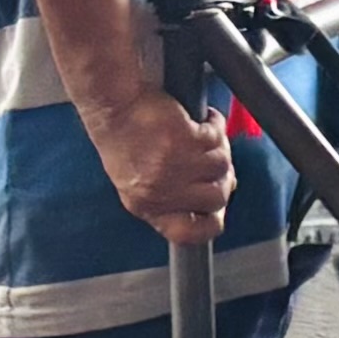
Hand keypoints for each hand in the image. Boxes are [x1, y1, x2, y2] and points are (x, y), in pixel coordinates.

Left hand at [88, 88, 234, 245]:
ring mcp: (172, 167)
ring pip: (222, 166)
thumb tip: (221, 195)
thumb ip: (177, 195)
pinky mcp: (183, 140)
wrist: (114, 103)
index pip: (189, 234)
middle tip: (215, 158)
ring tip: (203, 133)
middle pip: (217, 198)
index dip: (211, 224)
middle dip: (223, 177)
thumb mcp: (140, 179)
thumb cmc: (124, 137)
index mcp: (147, 206)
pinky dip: (214, 126)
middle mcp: (160, 192)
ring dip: (219, 147)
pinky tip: (203, 119)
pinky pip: (217, 139)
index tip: (217, 210)